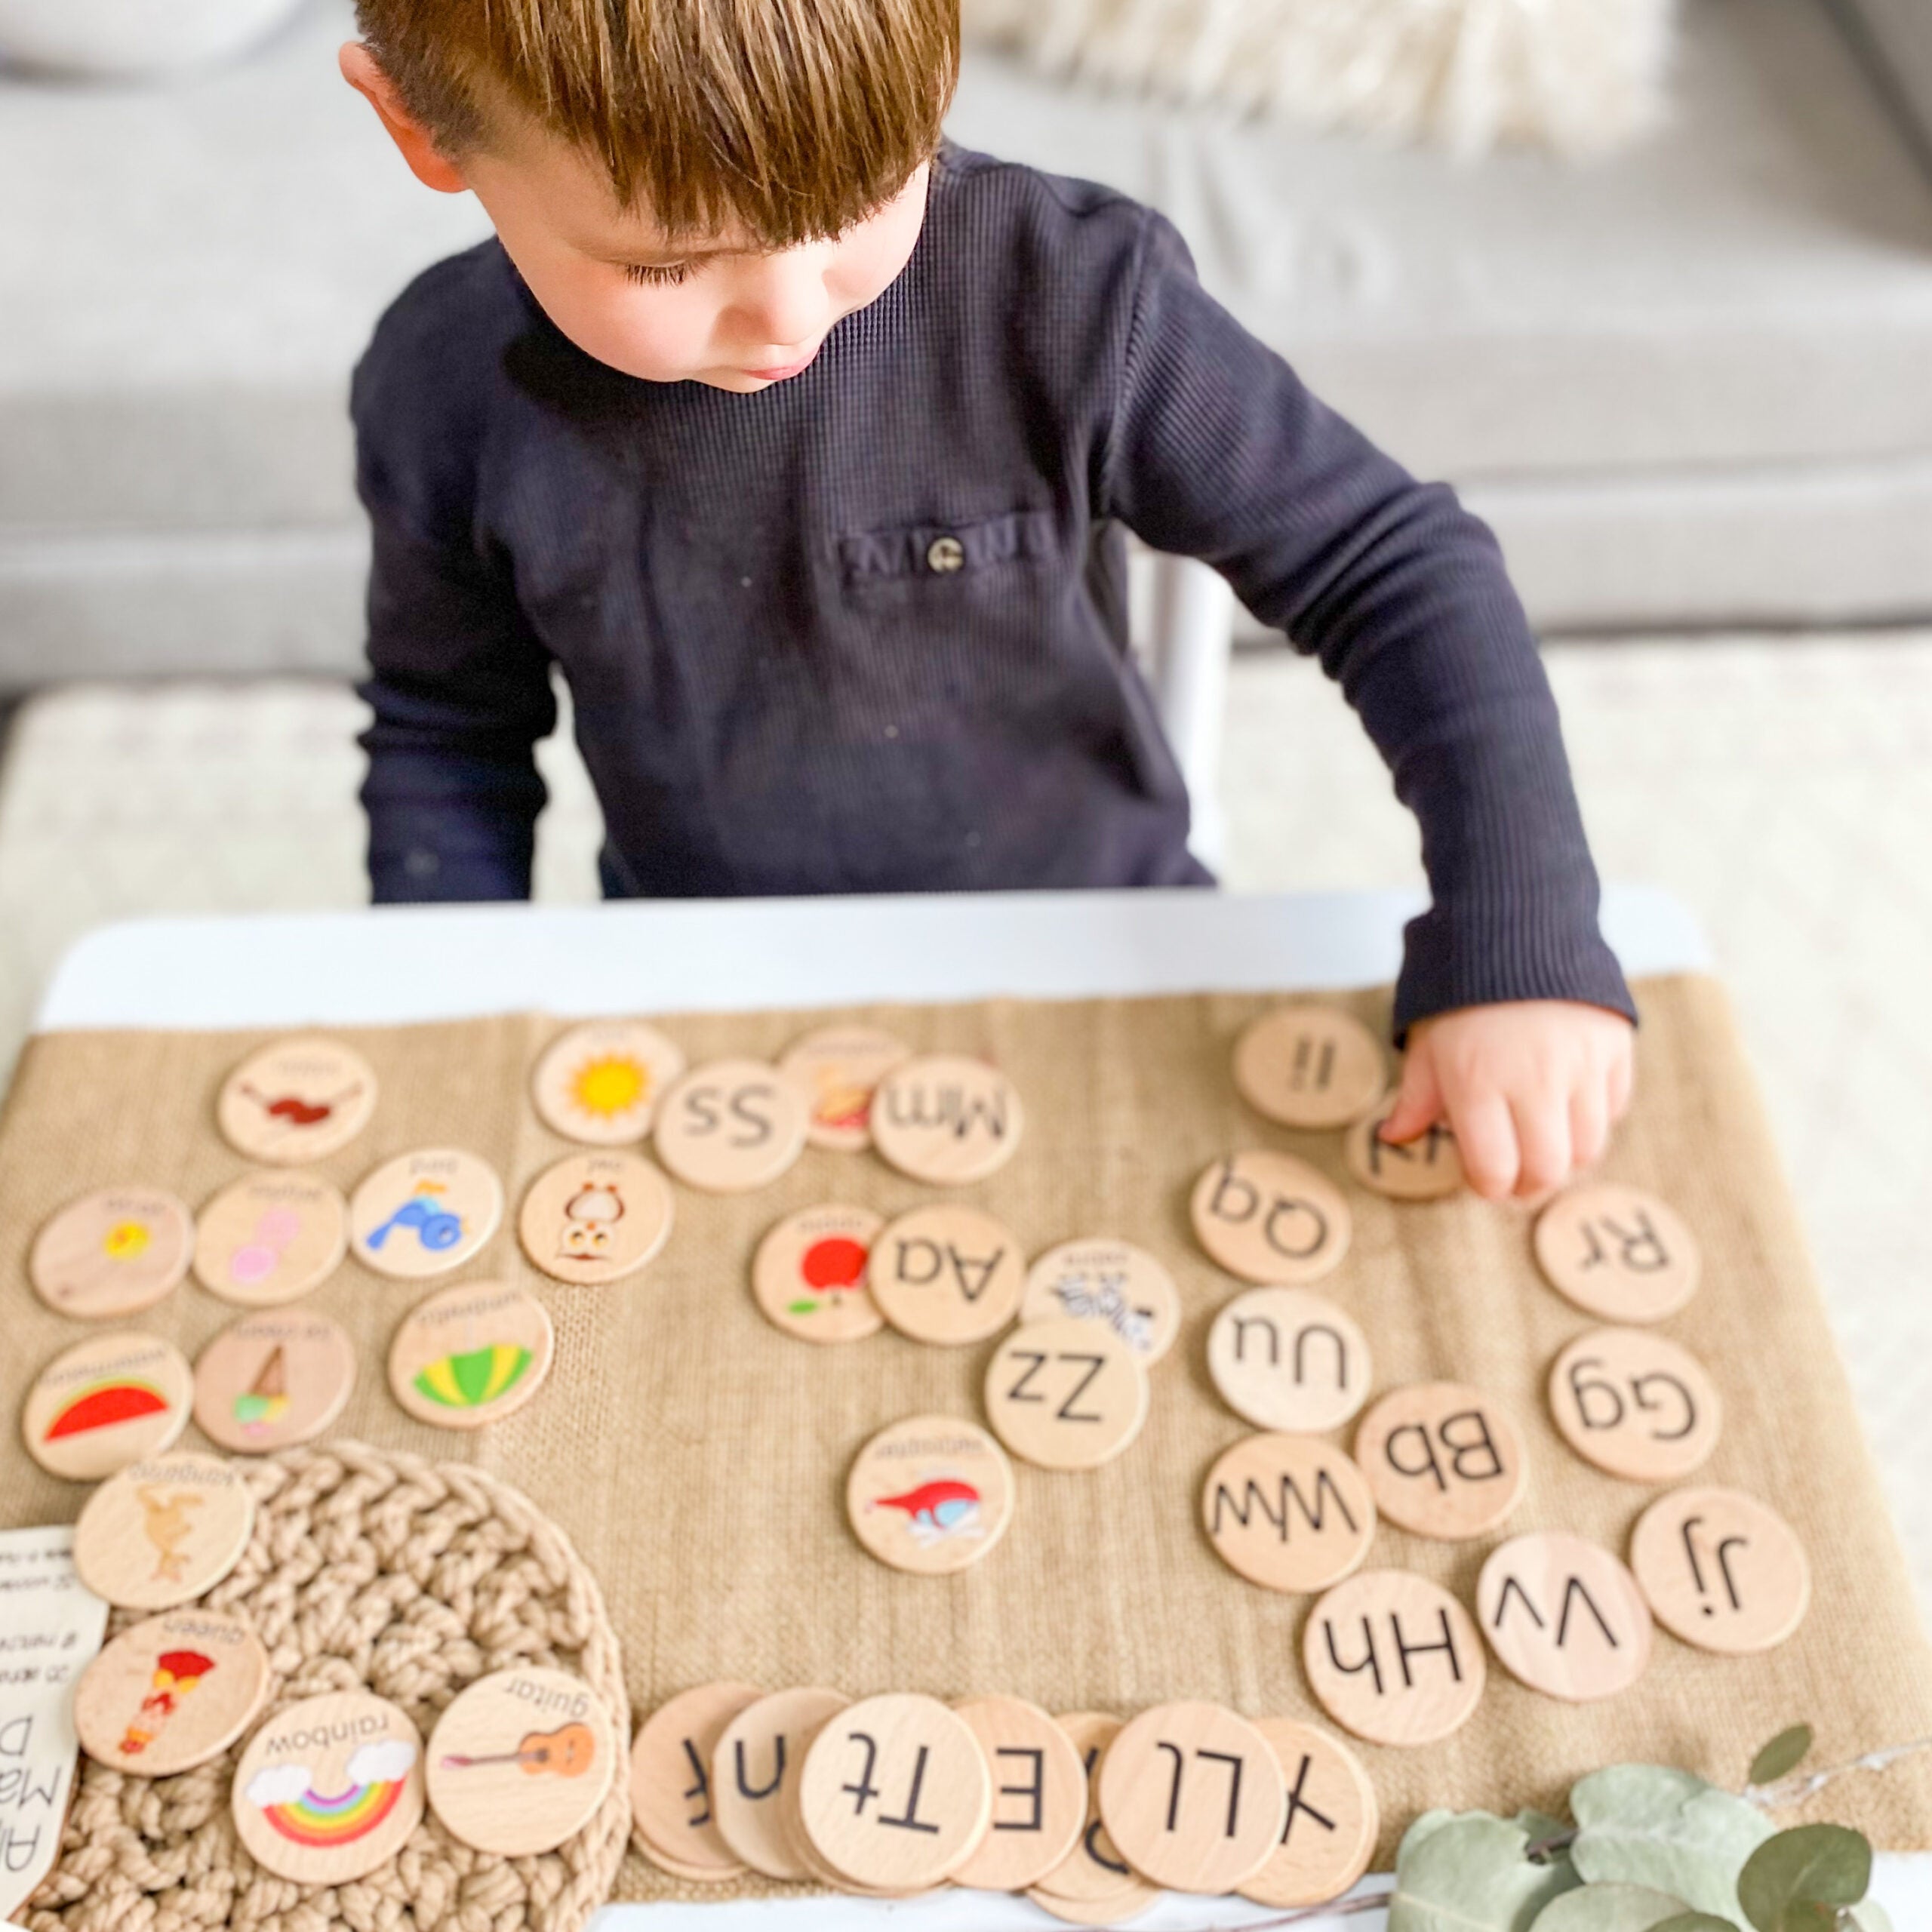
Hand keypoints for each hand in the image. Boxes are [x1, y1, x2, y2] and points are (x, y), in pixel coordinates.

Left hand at [1379, 1000, 1634, 1201]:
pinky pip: (1612, 1108)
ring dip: (1565, 1154)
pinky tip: (1568, 1099)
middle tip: (1516, 1173)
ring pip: (1588, 1148)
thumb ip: (1415, 1097)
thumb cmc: (1459, 988)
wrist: (1516, 921)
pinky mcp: (1614, 1046)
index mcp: (1476, 1081)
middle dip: (1529, 1183)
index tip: (1483, 1176)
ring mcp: (1581, 1064)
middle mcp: (1533, 1078)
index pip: (1494, 1171)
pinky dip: (1592, 1116)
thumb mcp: (1425, 1040)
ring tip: (1542, 1137)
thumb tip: (1393, 1139)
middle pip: (1548, 1170)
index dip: (1488, 1185)